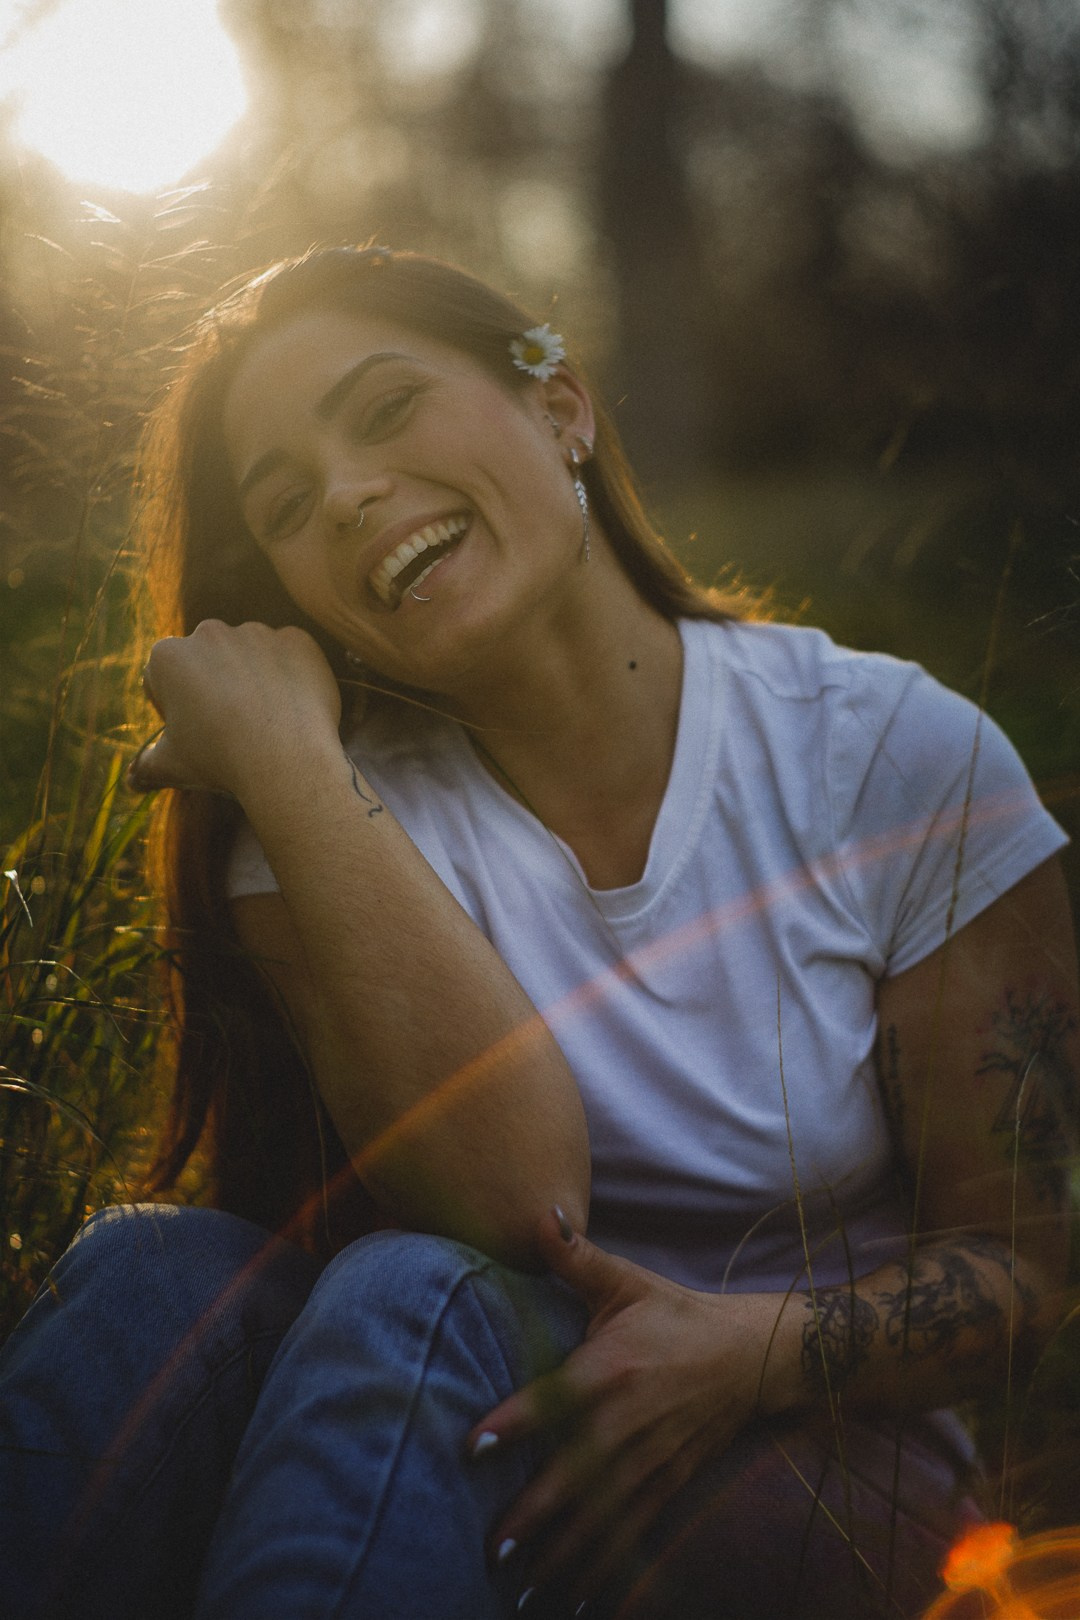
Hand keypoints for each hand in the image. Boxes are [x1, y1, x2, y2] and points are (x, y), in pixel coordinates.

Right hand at [128, 620, 341, 798]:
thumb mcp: (172, 767)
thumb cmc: (221, 762)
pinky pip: (289, 655)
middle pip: (208, 661)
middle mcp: (210, 633)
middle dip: (215, 686)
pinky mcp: (296, 639)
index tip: (195, 732)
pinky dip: (291, 675)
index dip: (176, 708)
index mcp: (168, 656)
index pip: (165, 678)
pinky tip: (293, 708)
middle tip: (231, 728)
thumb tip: (134, 780)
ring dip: (254, 678)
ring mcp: (256, 633)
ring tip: (266, 722)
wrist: (286, 762)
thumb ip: (148, 765)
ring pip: (250, 655)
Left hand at [469, 1210, 793, 1606]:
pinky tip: (574, 1601)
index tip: (474, 1444)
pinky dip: (606, 1568)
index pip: (558, 1395)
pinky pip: (633, 1532)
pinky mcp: (669, 1482)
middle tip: (493, 1548)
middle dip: (537, 1513)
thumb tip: (539, 1213)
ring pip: (603, 1514)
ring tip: (519, 1590)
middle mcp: (632, 1418)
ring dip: (563, 1554)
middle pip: (579, 1471)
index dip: (517, 1420)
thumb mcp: (628, 1281)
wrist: (754, 1356)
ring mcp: (654, 1457)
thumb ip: (577, 1257)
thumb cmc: (675, 1314)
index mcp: (615, 1364)